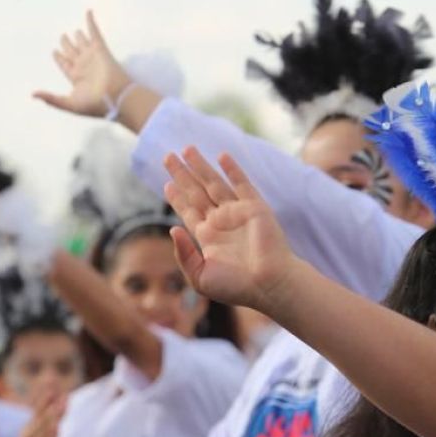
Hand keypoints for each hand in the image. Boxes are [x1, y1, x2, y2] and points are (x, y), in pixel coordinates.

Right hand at [8, 394, 65, 436]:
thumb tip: (56, 407)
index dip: (45, 395)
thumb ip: (44, 421)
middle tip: (58, 391)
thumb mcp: (34, 436)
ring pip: (43, 429)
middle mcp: (28, 434)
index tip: (52, 381)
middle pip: (41, 415)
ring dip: (51, 417)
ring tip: (59, 406)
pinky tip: (57, 429)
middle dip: (50, 403)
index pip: (37, 408)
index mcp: (29, 428)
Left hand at [33, 10, 128, 117]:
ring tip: (75, 31)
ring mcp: (92, 56)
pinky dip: (91, 21)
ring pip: (82, 42)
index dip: (59, 58)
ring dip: (78, 36)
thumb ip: (52, 99)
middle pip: (72, 52)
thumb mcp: (69, 104)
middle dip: (67, 45)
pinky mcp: (100, 49)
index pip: (65, 64)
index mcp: (76, 77)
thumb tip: (33, 95)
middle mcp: (83, 65)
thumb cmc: (95, 103)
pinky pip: (94, 31)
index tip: (54, 52)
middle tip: (63, 37)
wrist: (115, 97)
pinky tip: (88, 12)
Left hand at [164, 148, 299, 313]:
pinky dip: (232, 169)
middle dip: (182, 175)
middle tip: (168, 157)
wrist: (268, 284)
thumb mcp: (200, 277)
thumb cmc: (236, 287)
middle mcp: (221, 222)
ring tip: (186, 149)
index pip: (188, 211)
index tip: (167, 184)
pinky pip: (241, 184)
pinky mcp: (254, 207)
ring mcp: (238, 213)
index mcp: (208, 238)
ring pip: (214, 183)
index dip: (177, 197)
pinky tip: (221, 156)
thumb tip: (173, 229)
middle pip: (197, 192)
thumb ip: (184, 255)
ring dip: (201, 167)